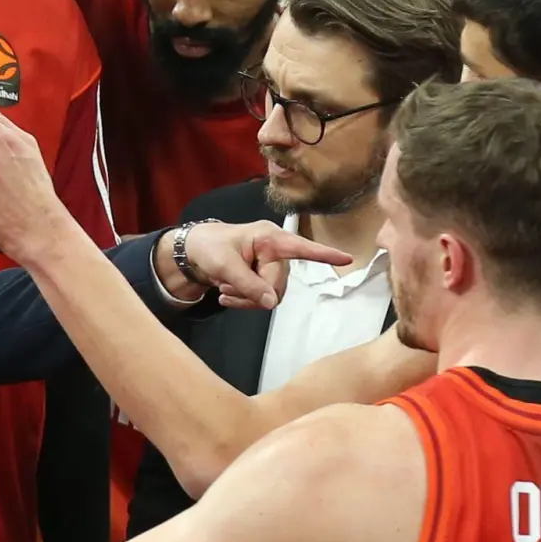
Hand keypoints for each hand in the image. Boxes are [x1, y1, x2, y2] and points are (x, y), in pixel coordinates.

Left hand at [158, 220, 352, 309]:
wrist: (193, 251)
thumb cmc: (209, 248)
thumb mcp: (224, 266)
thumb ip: (248, 284)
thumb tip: (272, 304)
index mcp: (269, 238)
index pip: (301, 247)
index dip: (325, 255)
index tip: (347, 258)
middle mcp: (275, 249)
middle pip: (279, 284)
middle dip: (254, 294)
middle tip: (227, 290)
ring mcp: (270, 264)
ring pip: (272, 295)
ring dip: (248, 299)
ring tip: (225, 290)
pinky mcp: (263, 275)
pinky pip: (264, 297)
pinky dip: (246, 300)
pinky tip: (226, 295)